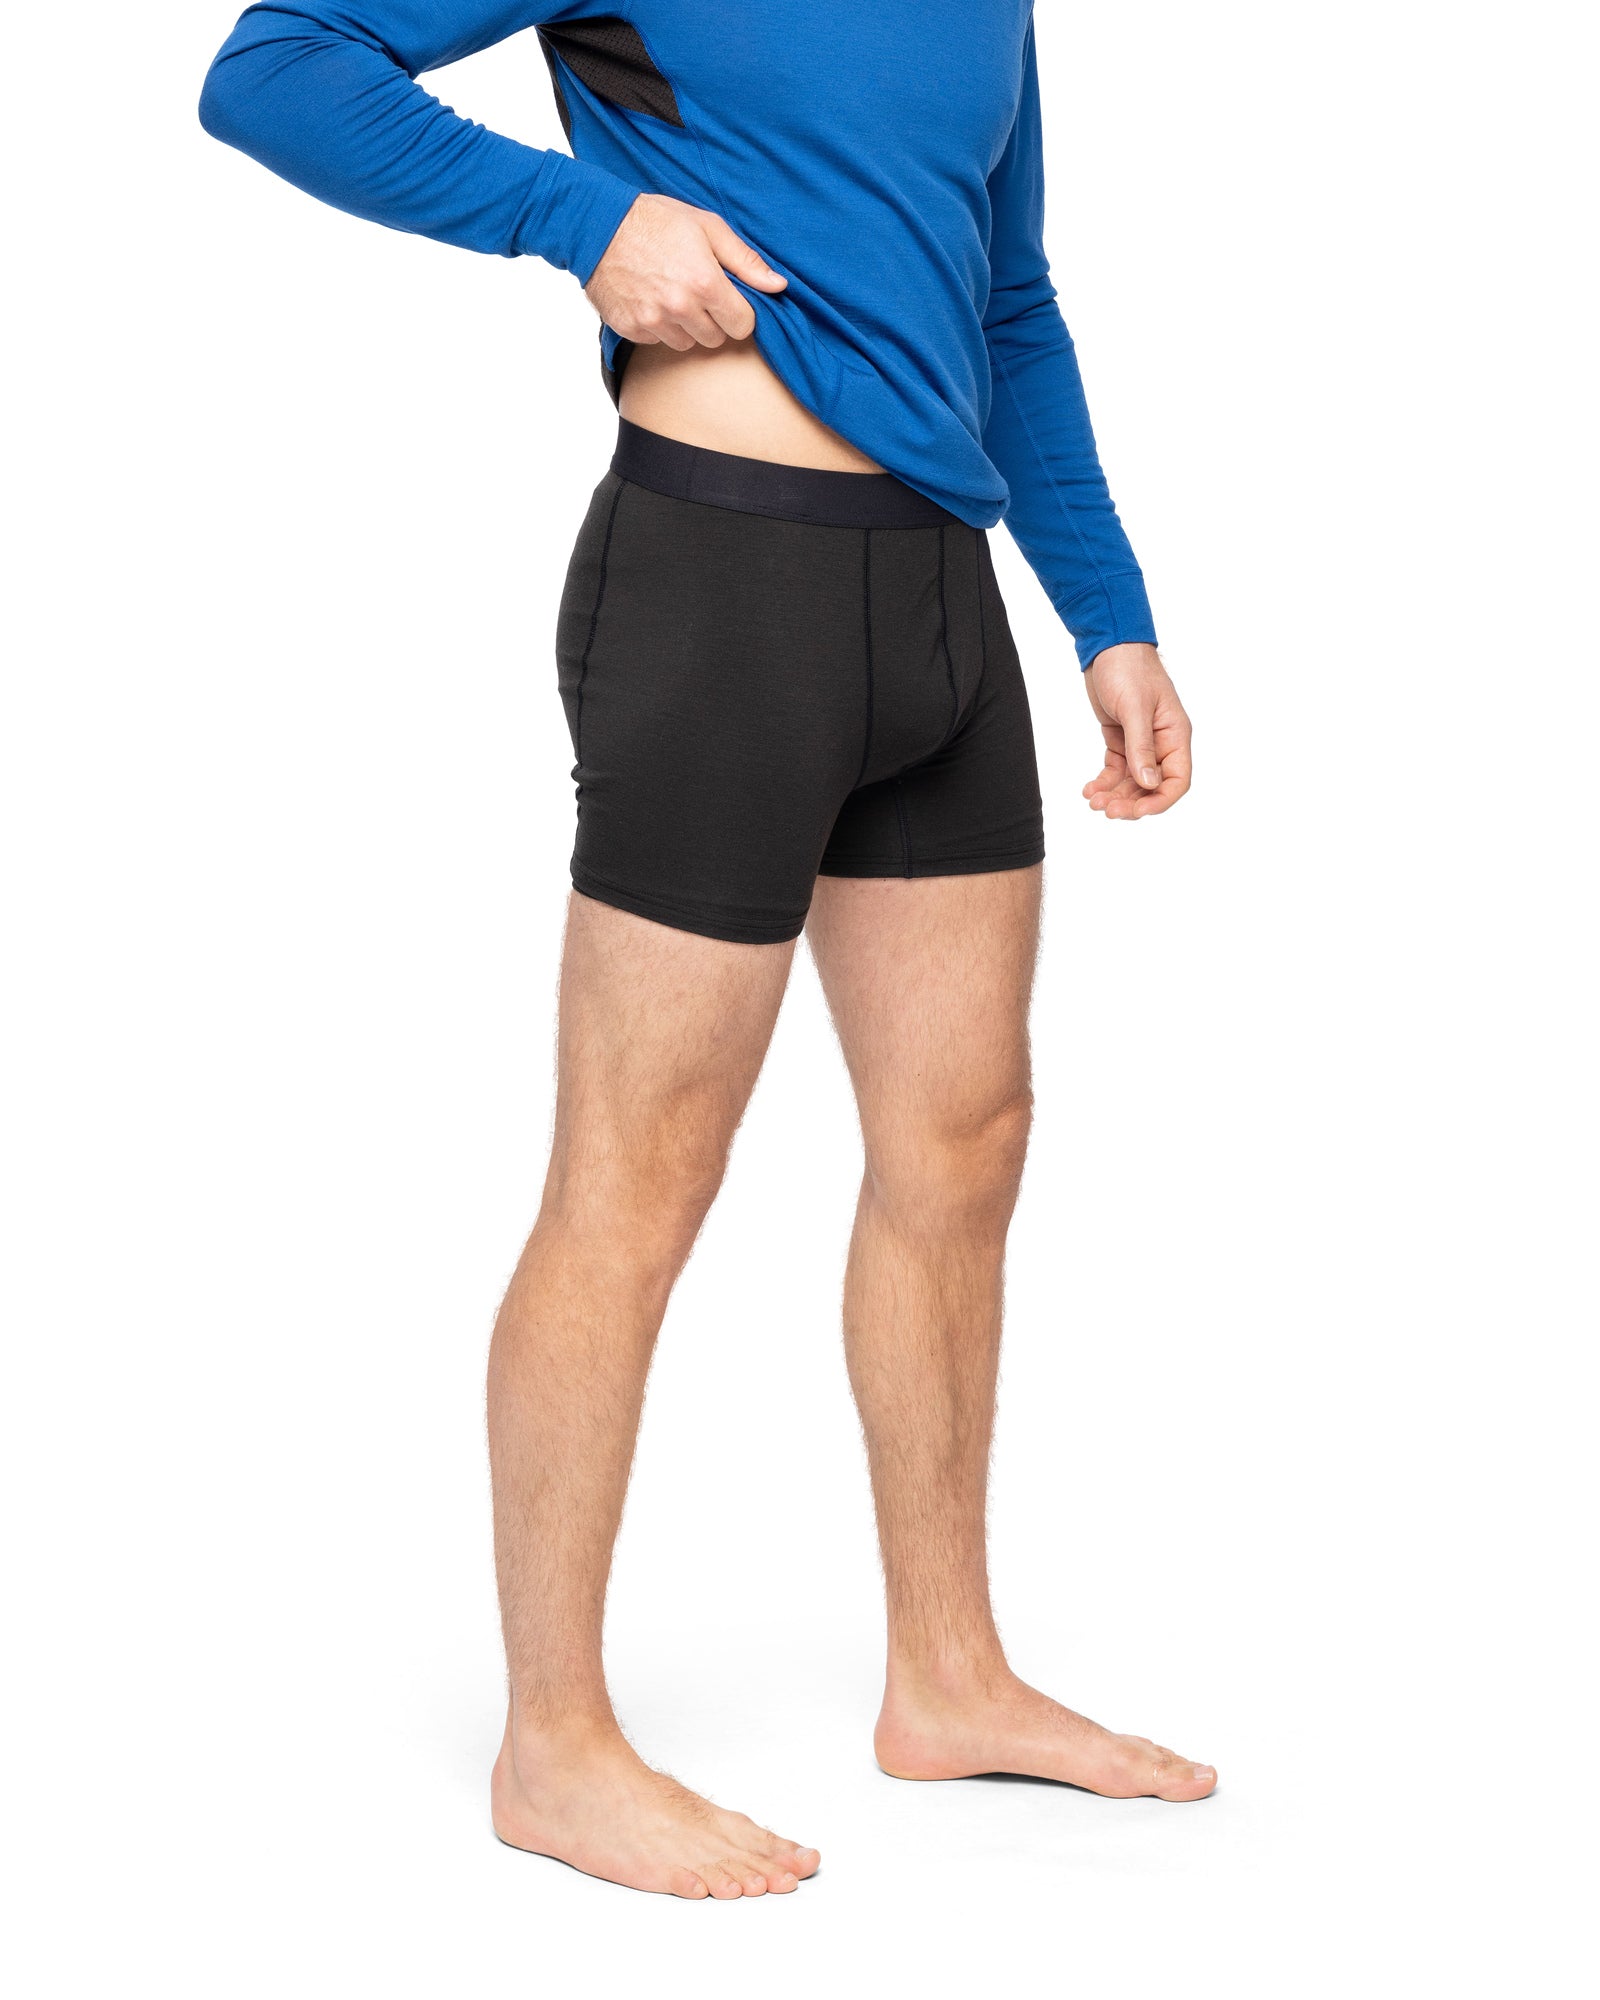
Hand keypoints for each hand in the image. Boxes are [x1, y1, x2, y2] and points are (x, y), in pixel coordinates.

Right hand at [585, 193, 786, 349]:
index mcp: (705, 283)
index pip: (743, 326)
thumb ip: (745, 261)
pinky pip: (658, 341)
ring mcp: (654, 322)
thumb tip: (778, 286)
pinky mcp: (632, 329)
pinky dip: (659, 326)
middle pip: (716, 338)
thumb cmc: (657, 220)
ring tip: (672, 293)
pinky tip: (650, 298)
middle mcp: (681, 308)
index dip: (739, 312)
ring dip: (686, 326)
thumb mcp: (708, 228)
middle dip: (713, 319)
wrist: (598, 225)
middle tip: (697, 291)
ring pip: (687, 343)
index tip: (729, 299)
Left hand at [1081, 643, 1191, 818]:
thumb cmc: (1129, 668)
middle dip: (1131, 802)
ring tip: (1093, 801)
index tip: (1137, 812)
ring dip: (1114, 795)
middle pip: (1151, 786)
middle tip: (1107, 809)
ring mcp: (1140, 742)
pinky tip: (1089, 789)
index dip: (1160, 800)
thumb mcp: (1135, 708)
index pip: (1178, 779)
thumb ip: (1141, 747)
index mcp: (1175, 734)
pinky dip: (1103, 782)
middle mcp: (1161, 743)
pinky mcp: (1120, 740)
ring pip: (1131, 782)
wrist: (1107, 646)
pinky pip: (1115, 770)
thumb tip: (1148, 784)